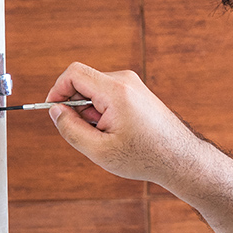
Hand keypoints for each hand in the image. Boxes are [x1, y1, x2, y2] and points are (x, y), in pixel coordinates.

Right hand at [46, 62, 197, 184]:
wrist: (179, 158)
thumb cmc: (144, 156)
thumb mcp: (98, 150)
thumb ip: (70, 129)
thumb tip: (55, 111)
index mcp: (116, 91)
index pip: (73, 74)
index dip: (57, 91)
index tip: (53, 111)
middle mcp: (125, 81)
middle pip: (83, 82)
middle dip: (75, 106)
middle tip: (85, 133)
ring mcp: (133, 85)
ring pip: (94, 90)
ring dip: (90, 111)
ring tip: (105, 136)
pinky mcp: (136, 92)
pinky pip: (107, 94)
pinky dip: (102, 111)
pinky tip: (115, 132)